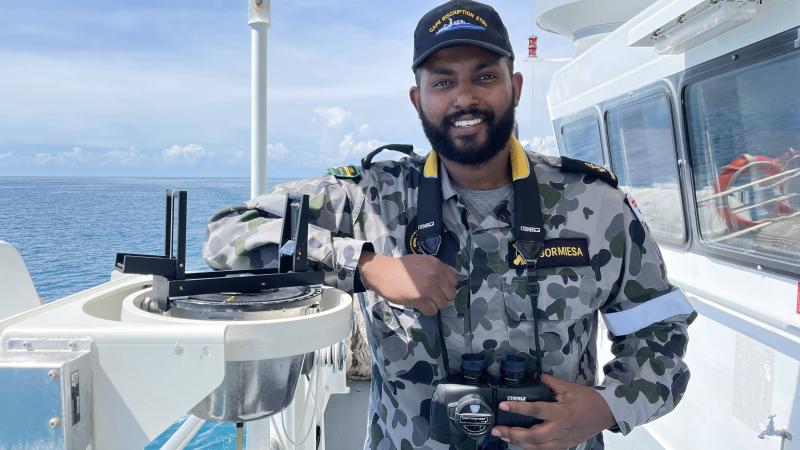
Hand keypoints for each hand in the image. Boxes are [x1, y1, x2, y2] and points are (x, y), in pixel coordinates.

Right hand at [358, 252, 457, 315]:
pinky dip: (428, 310)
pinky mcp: (419, 299)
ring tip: (426, 301)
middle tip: (433, 297)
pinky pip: (432, 311)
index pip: (454, 281)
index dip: (447, 286)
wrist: (383, 272)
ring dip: (435, 305)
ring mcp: (428, 288)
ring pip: (443, 304)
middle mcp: (435, 276)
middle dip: (443, 297)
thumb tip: (445, 281)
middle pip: (451, 294)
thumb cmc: (401, 267)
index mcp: (437, 265)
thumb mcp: (422, 261)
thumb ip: (435, 269)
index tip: (440, 288)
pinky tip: (421, 305)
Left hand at [491, 374, 616, 449]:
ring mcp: (562, 440)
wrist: (606, 413)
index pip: (535, 410)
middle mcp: (560, 429)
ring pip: (537, 448)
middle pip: (533, 436)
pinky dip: (531, 449)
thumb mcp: (568, 387)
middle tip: (497, 430)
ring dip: (518, 443)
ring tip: (504, 437)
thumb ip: (549, 382)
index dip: (518, 408)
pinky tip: (520, 445)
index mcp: (561, 412)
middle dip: (513, 434)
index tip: (503, 405)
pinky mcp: (564, 446)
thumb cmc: (587, 399)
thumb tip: (534, 375)